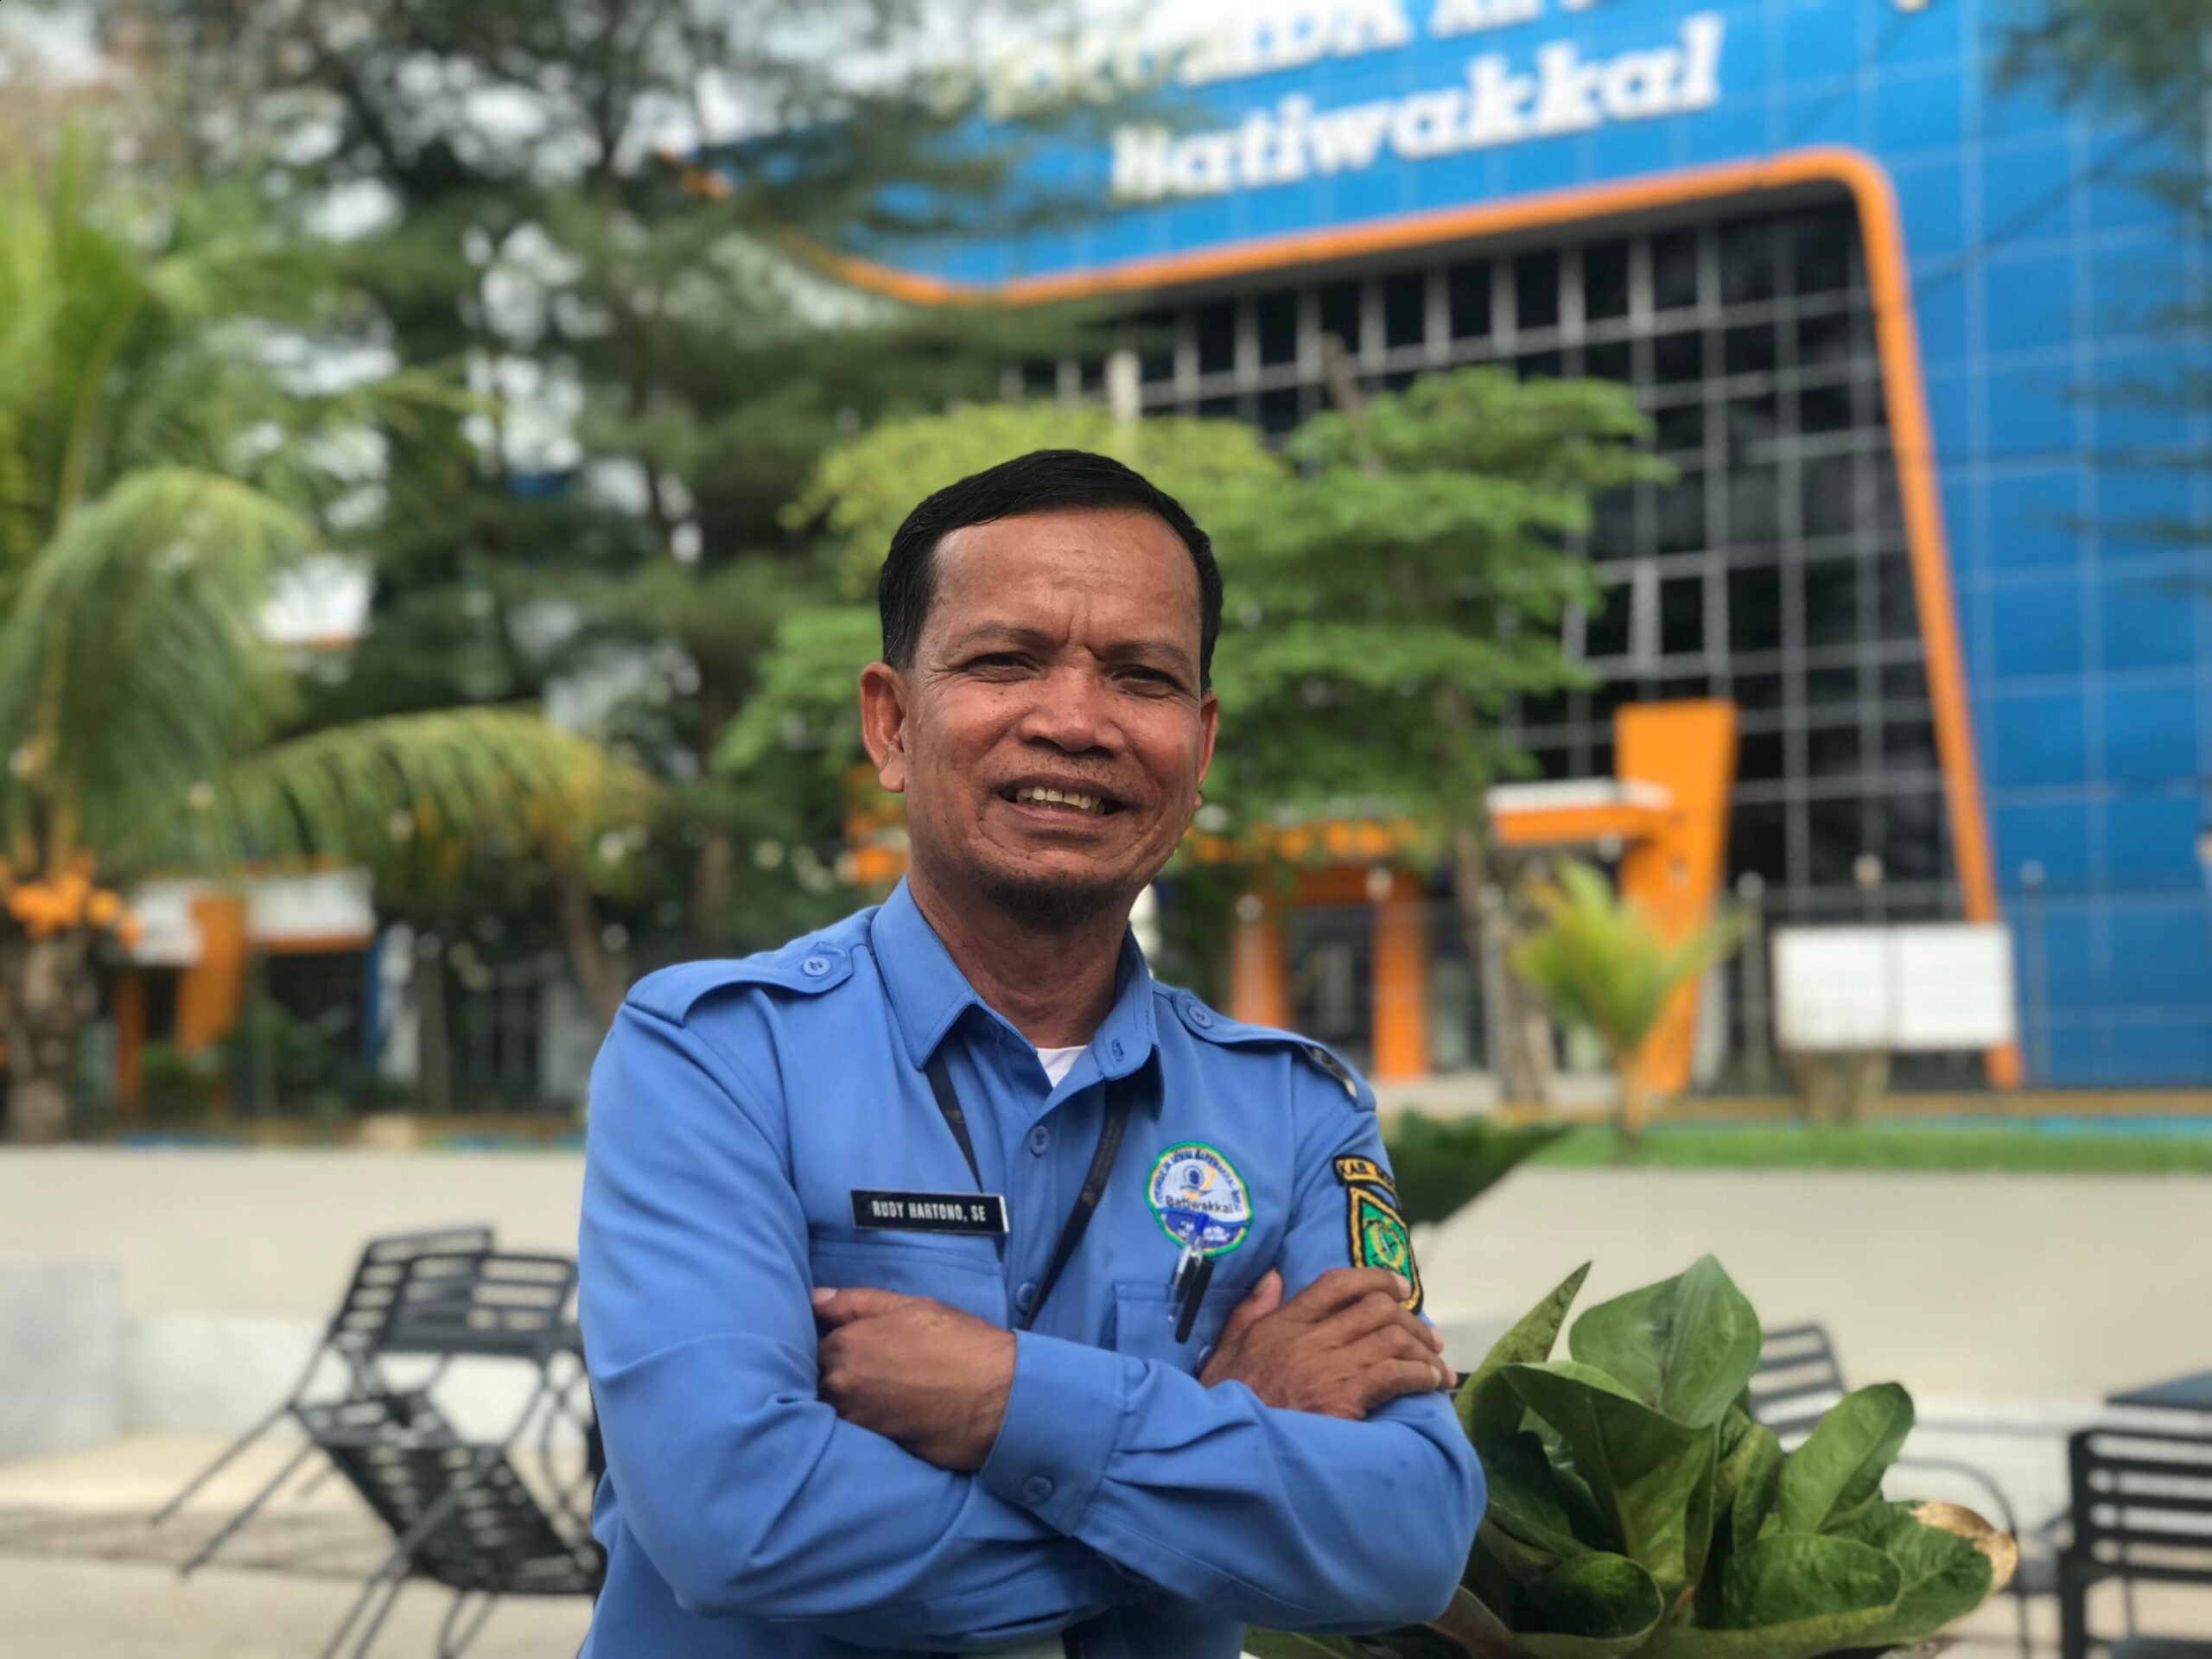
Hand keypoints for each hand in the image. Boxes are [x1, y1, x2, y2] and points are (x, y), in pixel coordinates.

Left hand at [813, 1287, 1015, 1471]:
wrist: (999, 1396)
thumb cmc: (959, 1343)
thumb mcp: (911, 1307)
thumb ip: (855, 1303)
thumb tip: (813, 1299)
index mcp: (846, 1345)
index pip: (813, 1348)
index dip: (832, 1348)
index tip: (852, 1350)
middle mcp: (840, 1385)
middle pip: (819, 1382)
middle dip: (836, 1377)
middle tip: (872, 1374)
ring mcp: (856, 1421)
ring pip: (835, 1411)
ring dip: (849, 1404)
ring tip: (882, 1396)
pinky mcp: (874, 1449)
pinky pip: (856, 1434)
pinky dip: (866, 1426)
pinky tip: (890, 1417)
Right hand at [1199, 1267, 1453, 1419]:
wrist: (1226, 1446)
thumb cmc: (1227, 1400)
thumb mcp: (1228, 1347)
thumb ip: (1251, 1309)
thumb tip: (1275, 1276)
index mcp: (1284, 1322)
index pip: (1337, 1283)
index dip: (1376, 1278)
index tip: (1399, 1286)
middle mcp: (1310, 1337)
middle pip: (1376, 1309)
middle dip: (1410, 1319)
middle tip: (1428, 1336)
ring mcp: (1328, 1367)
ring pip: (1392, 1339)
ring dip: (1423, 1350)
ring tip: (1437, 1364)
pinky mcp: (1344, 1399)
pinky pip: (1395, 1374)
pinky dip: (1421, 1375)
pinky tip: (1432, 1382)